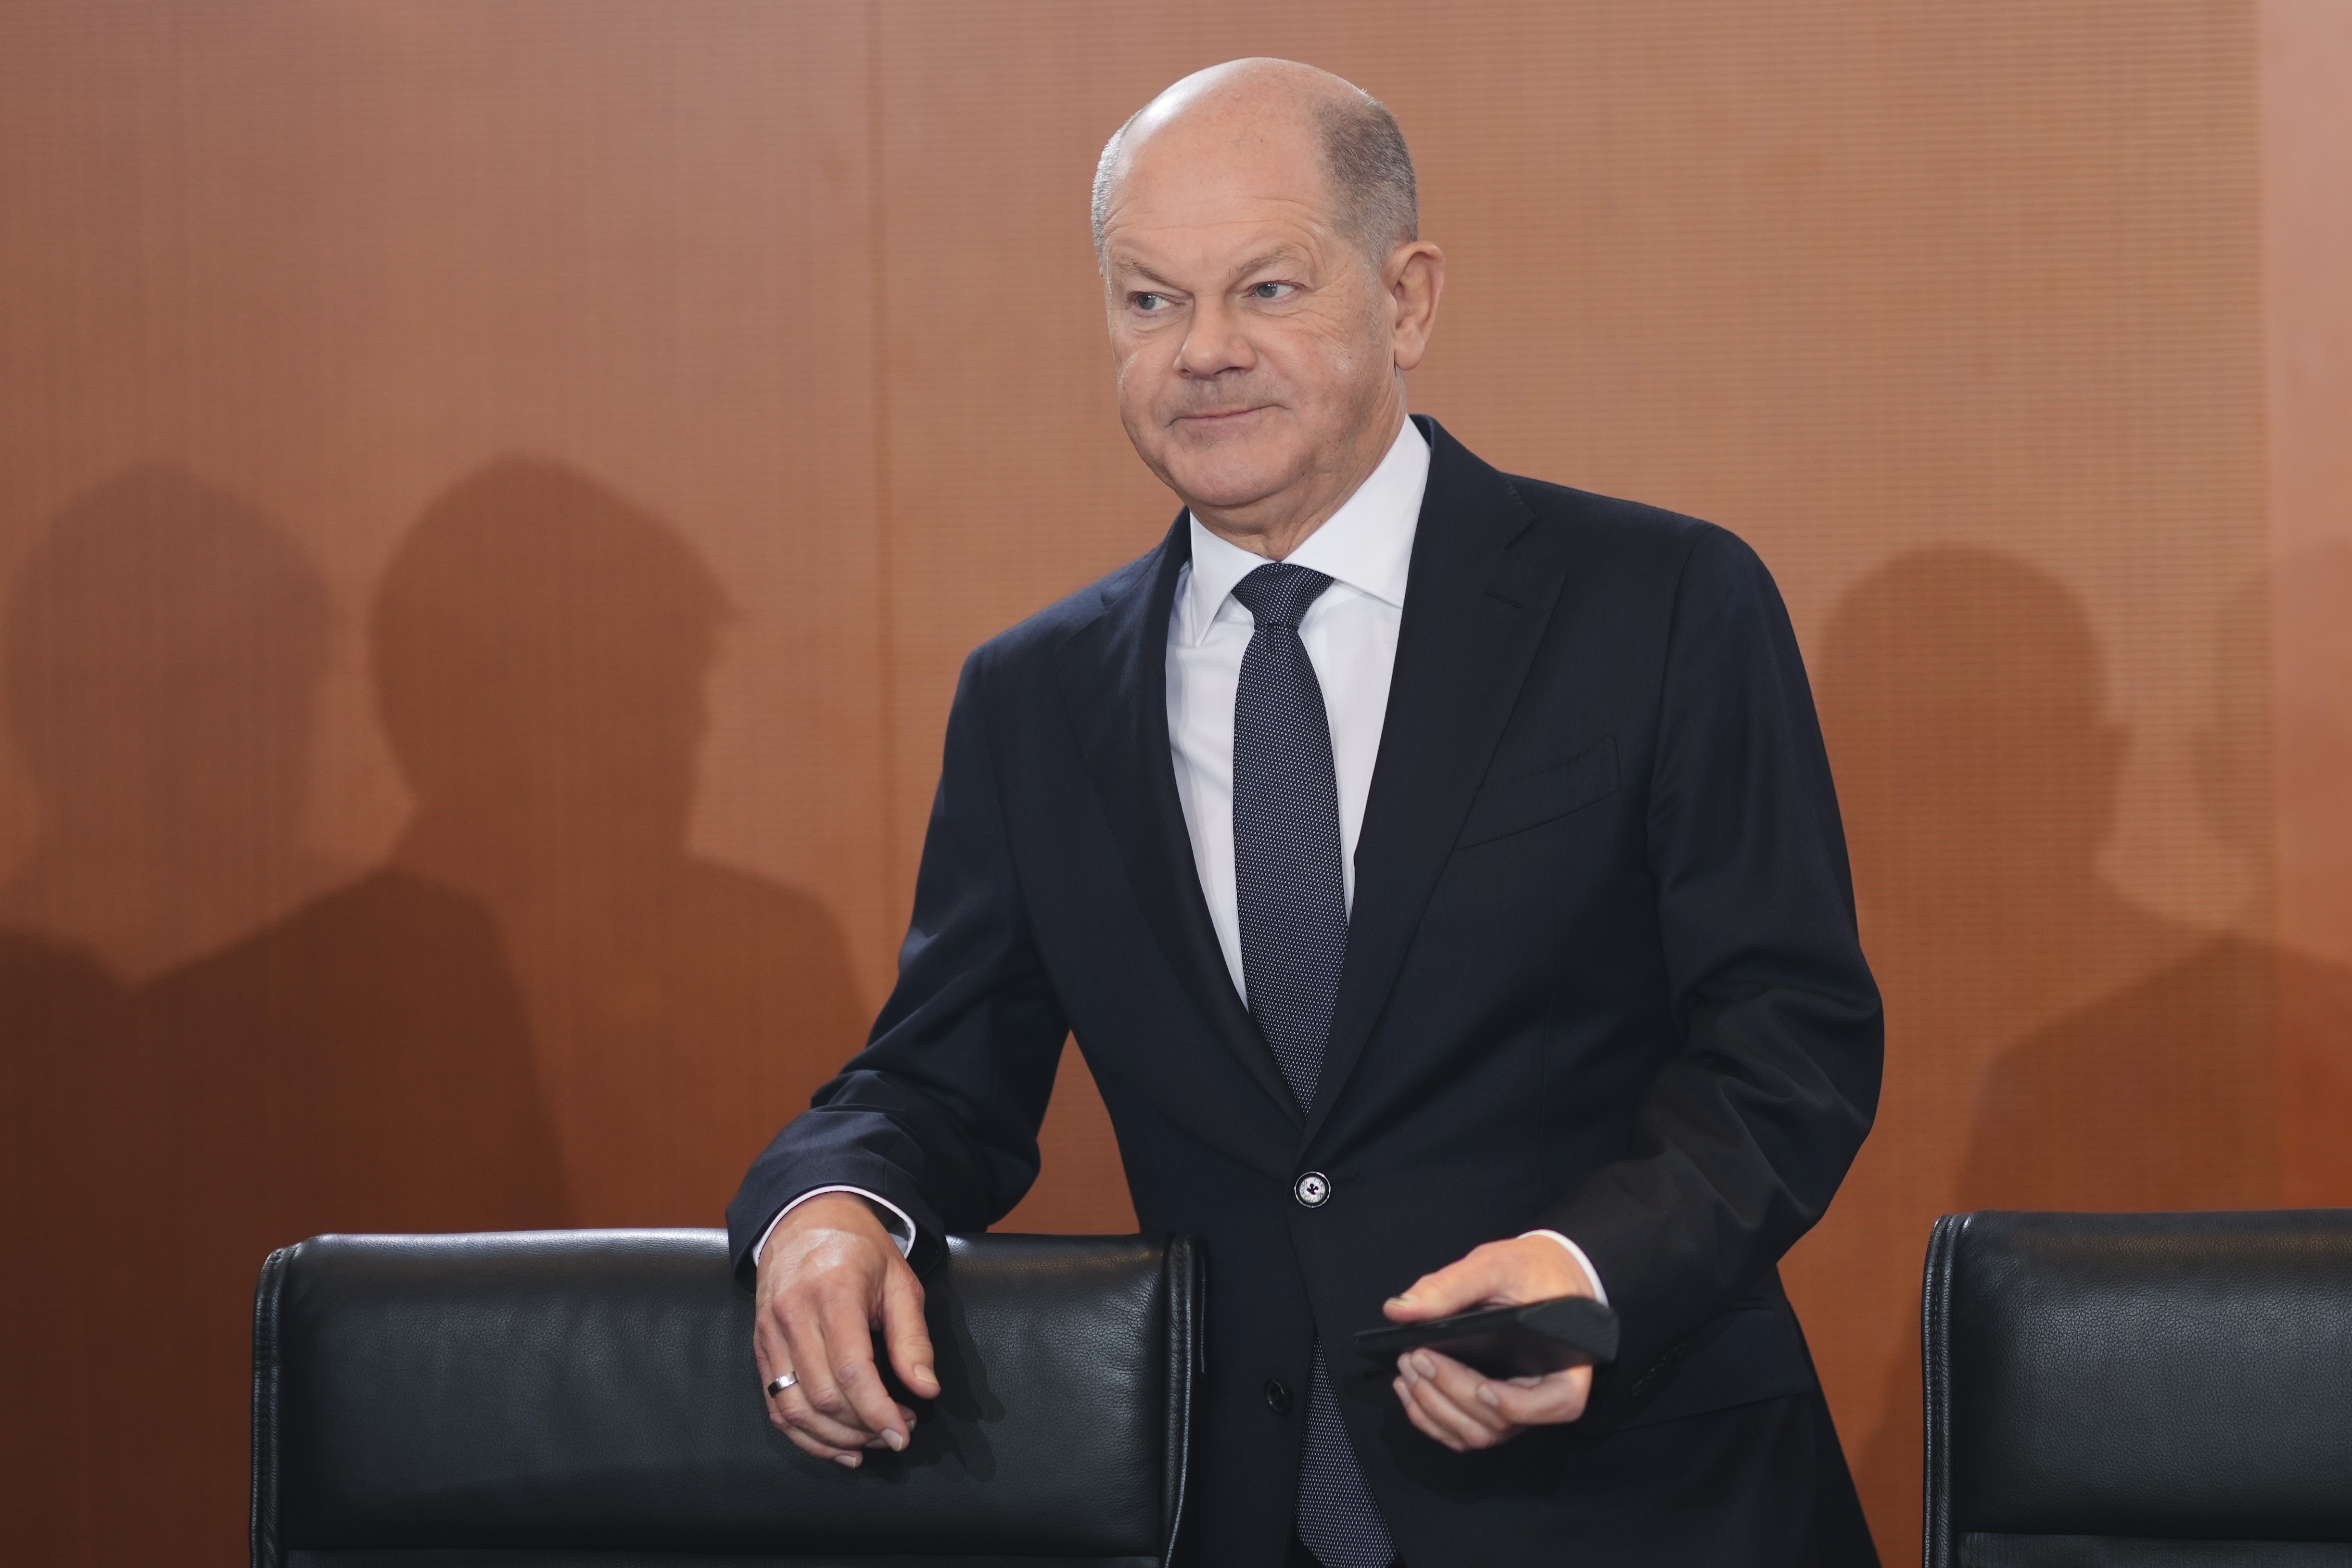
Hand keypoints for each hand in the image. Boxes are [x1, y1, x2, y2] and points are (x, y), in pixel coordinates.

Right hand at [753, 1193, 940, 1466]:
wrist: (806, 1218)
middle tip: (895, 1432)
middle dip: (864, 1426)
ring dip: (835, 1438)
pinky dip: (804, 1434)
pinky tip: (836, 1445)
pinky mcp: (760, 1347)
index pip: (852, 1371)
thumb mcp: (900, 1282)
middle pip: (824, 1396)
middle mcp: (793, 1315)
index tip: (903, 1433)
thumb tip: (925, 1390)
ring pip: (795, 1408)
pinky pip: (775, 1405)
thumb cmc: (860, 1249)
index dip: (878, 1412)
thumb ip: (912, 1339)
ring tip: (870, 1442)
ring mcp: (770, 1333)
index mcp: (833, 1293)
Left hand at [1381, 1236, 1597, 1451]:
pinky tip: (1409, 1388)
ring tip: (1407, 1368)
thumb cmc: (1531, 1270)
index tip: (1481, 1385)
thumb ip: (1452, 1285)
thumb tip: (1400, 1310)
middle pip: (1500, 1423)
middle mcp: (1545, 1396)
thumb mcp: (1497, 1265)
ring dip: (1434, 1409)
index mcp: (1567, 1363)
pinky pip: (1462, 1431)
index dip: (1517, 1405)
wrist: (1543, 1276)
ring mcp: (1517, 1407)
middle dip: (1451, 1393)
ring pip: (1477, 1434)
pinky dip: (1431, 1418)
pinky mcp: (1493, 1409)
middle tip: (1415, 1356)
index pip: (1558, 1403)